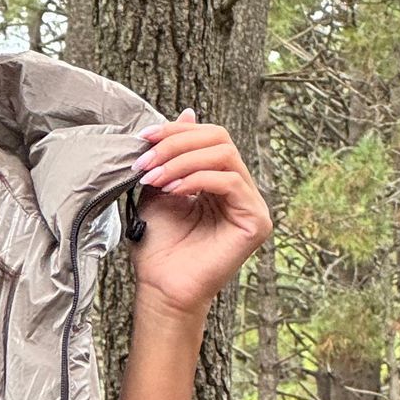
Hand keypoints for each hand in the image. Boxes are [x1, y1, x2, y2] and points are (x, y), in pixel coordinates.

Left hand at [128, 110, 271, 319]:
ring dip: (182, 161)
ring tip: (154, 177)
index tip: (143, 138)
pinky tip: (173, 190)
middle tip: (145, 161)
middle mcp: (240, 190)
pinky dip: (197, 179)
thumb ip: (171, 155)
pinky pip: (229, 182)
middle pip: (219, 139)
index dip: (176, 132)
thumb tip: (187, 112)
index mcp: (220, 180)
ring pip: (223, 156)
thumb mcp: (159, 189)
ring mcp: (251, 205)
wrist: (161, 288)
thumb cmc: (159, 247)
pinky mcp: (255, 221)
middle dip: (176, 144)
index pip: (209, 137)